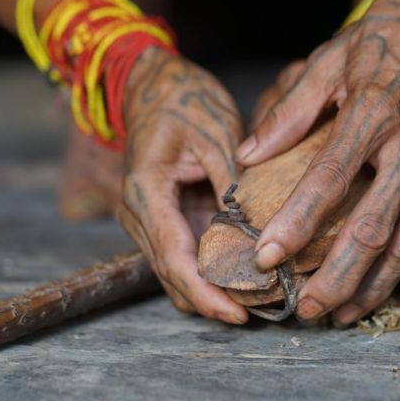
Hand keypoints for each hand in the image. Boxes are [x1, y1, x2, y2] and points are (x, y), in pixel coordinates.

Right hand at [119, 47, 248, 323]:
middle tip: (260, 317)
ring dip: (211, 292)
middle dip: (212, 302)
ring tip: (257, 306)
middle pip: (173, 276)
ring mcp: (148, 220)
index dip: (207, 293)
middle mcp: (139, 214)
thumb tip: (258, 229)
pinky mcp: (164, 219)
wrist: (151, 84)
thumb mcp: (216, 133)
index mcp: (147, 192)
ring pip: (176, 274)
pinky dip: (210, 274)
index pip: (175, 258)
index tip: (238, 314)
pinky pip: (184, 257)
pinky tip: (244, 281)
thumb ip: (233, 182)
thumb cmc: (183, 99)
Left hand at [236, 0, 399, 325]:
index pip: (328, 180)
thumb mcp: (333, 58)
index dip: (296, 224)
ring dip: (379, 283)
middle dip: (339, 278)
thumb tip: (248, 155)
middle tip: (309, 310)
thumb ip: (291, 109)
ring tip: (348, 312)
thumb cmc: (391, 33)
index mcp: (374, 112)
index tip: (267, 257)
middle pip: (374, 227)